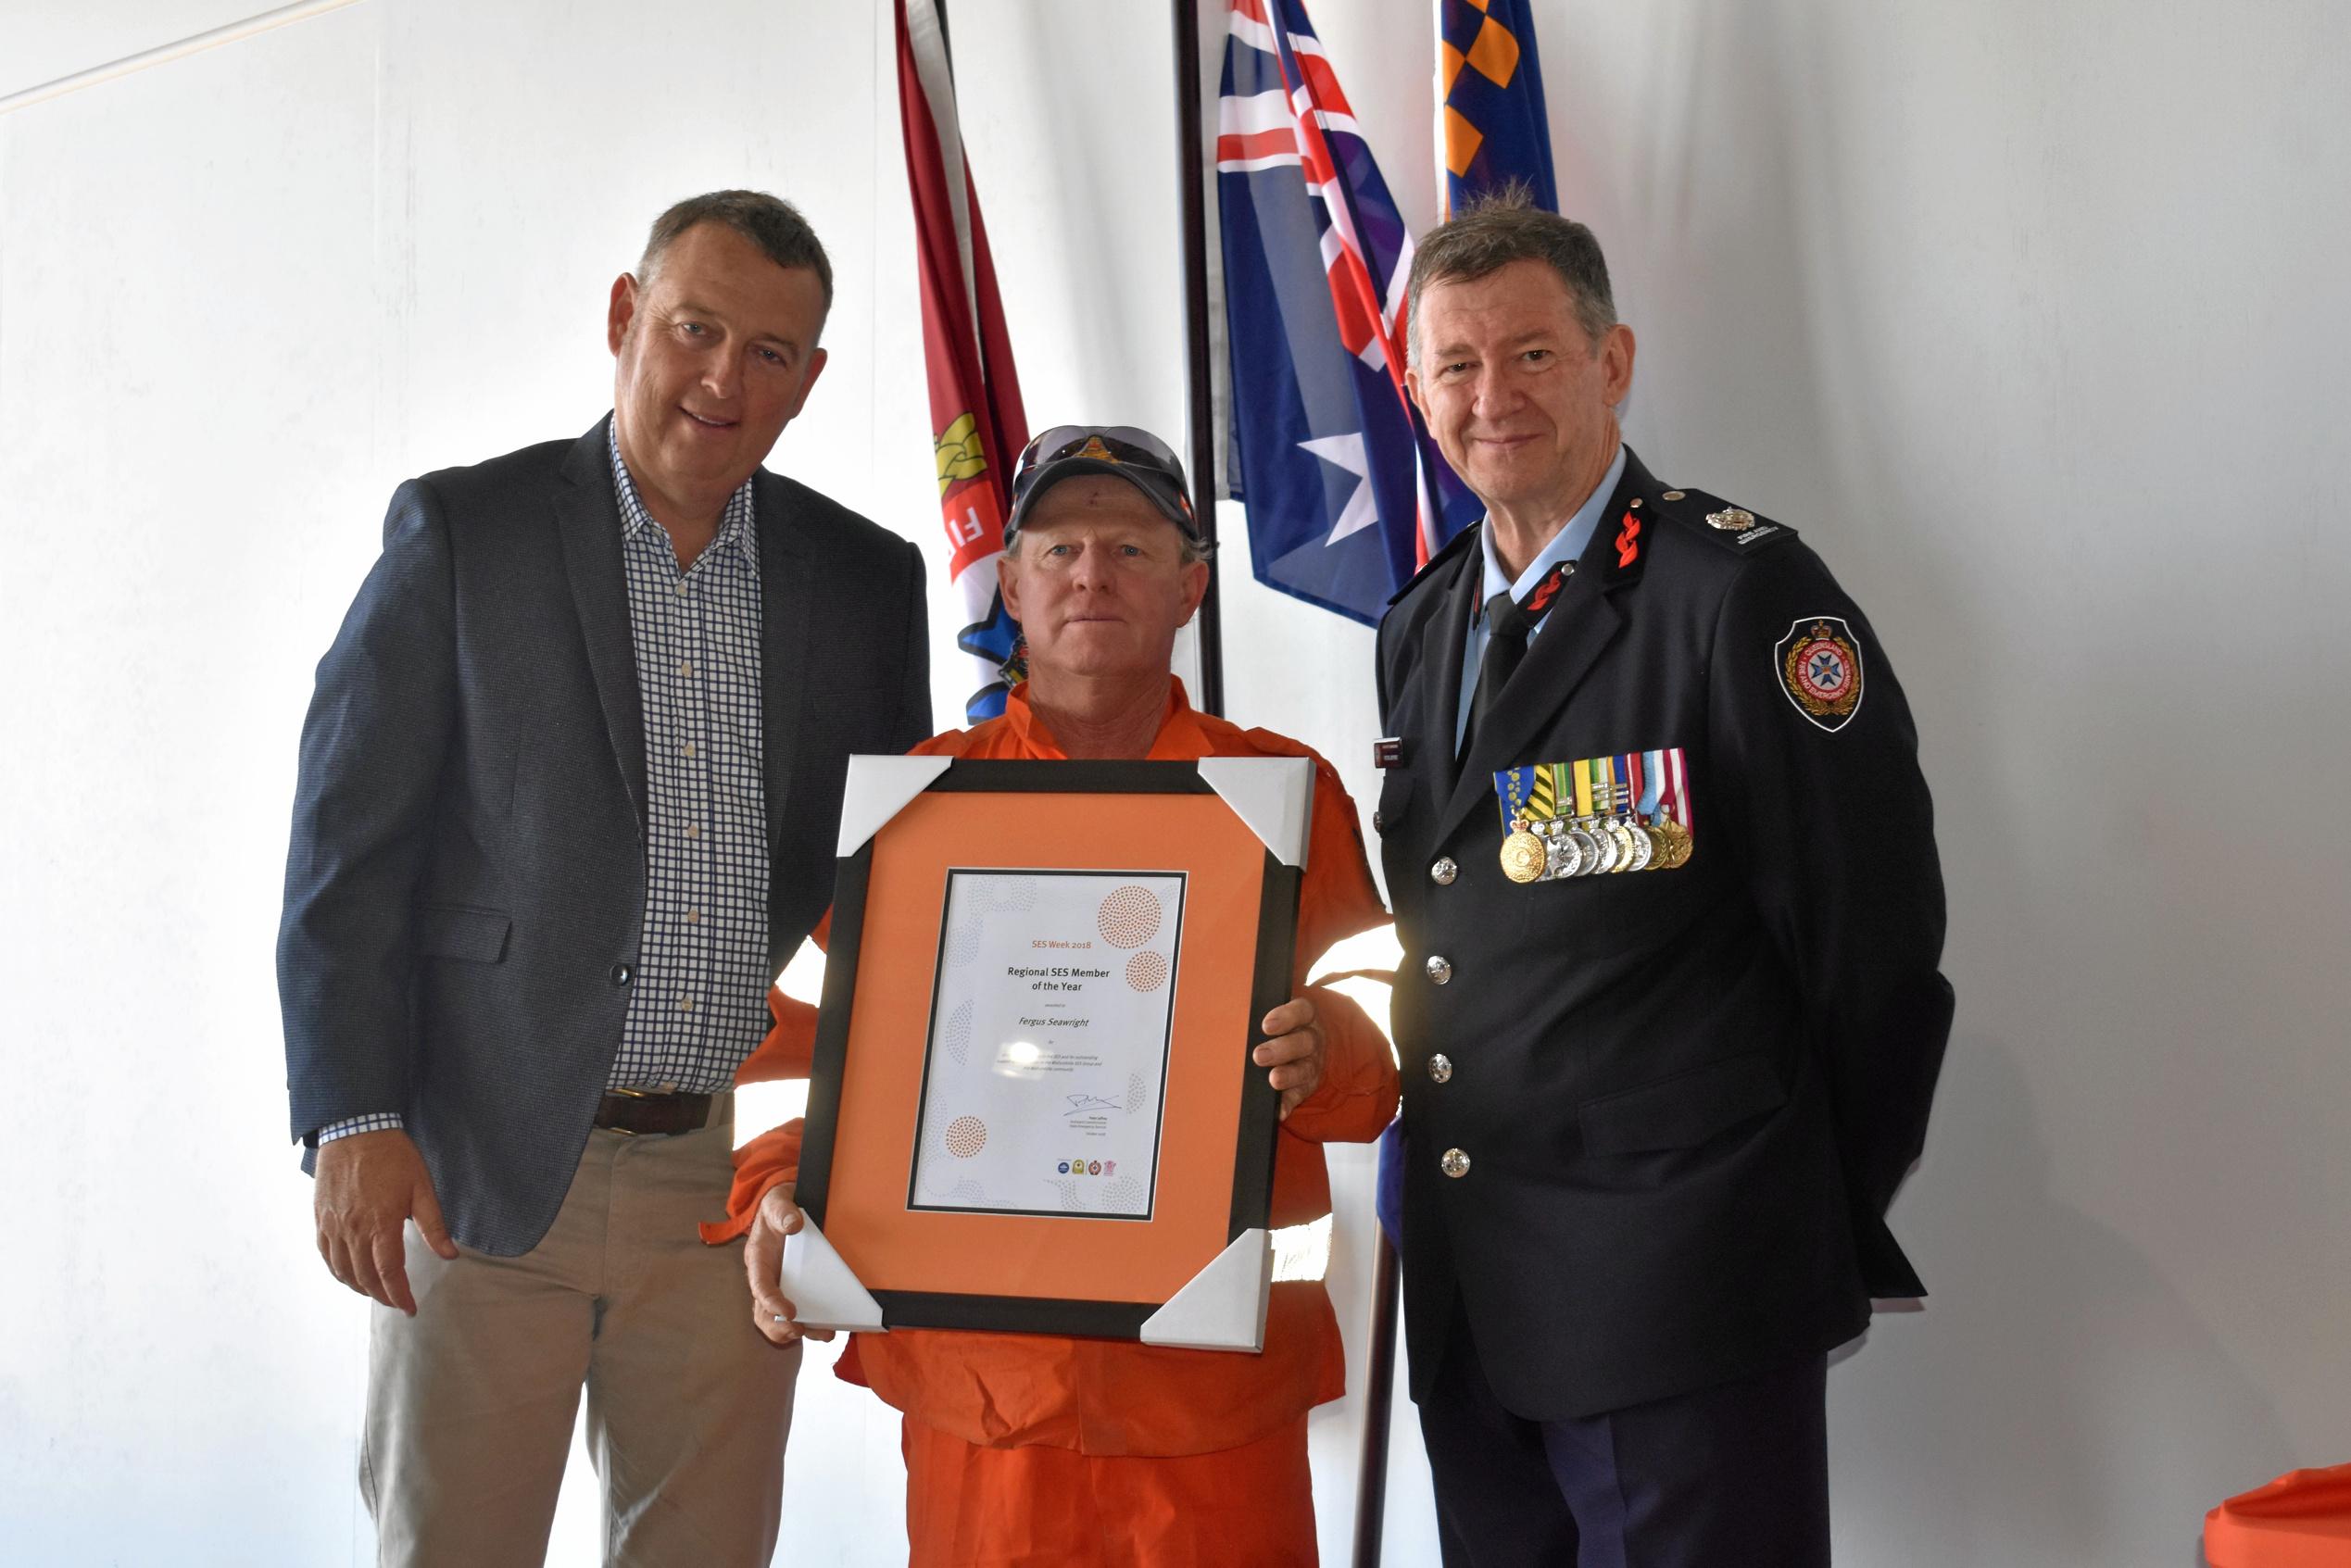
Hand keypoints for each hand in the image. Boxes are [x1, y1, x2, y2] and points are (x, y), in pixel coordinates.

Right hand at [313, 1129, 456, 1314]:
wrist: (355, 1130)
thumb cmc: (392, 1157)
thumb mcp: (422, 1188)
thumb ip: (434, 1226)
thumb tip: (450, 1255)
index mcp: (380, 1224)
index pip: (389, 1273)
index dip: (400, 1295)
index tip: (410, 1307)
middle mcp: (352, 1230)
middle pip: (365, 1277)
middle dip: (383, 1296)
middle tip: (398, 1303)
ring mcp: (333, 1226)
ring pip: (343, 1271)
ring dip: (360, 1288)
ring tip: (377, 1293)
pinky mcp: (320, 1219)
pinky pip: (326, 1256)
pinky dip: (338, 1272)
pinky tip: (349, 1275)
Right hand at [744, 1182, 834, 1345]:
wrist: (788, 1208)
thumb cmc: (779, 1208)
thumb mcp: (778, 1202)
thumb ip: (782, 1212)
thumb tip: (794, 1225)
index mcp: (758, 1260)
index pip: (759, 1287)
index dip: (771, 1303)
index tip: (788, 1312)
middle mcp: (767, 1279)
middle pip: (764, 1314)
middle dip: (780, 1328)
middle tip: (800, 1330)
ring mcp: (782, 1287)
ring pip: (782, 1320)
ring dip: (802, 1331)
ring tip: (826, 1333)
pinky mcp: (798, 1290)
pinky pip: (803, 1312)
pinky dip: (814, 1323)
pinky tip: (833, 1324)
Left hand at [1253, 995, 1326, 1120]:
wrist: (1299, 1045)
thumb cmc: (1277, 1027)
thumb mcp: (1274, 1015)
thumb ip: (1256, 1015)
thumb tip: (1225, 1018)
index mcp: (1304, 1016)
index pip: (1301, 1011)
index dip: (1287, 1017)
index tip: (1266, 1025)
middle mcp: (1312, 1039)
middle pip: (1304, 1042)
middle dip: (1282, 1049)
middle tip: (1259, 1056)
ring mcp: (1312, 1063)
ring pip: (1306, 1069)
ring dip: (1289, 1076)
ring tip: (1273, 1080)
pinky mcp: (1307, 1085)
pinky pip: (1300, 1094)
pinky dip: (1289, 1103)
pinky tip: (1279, 1110)